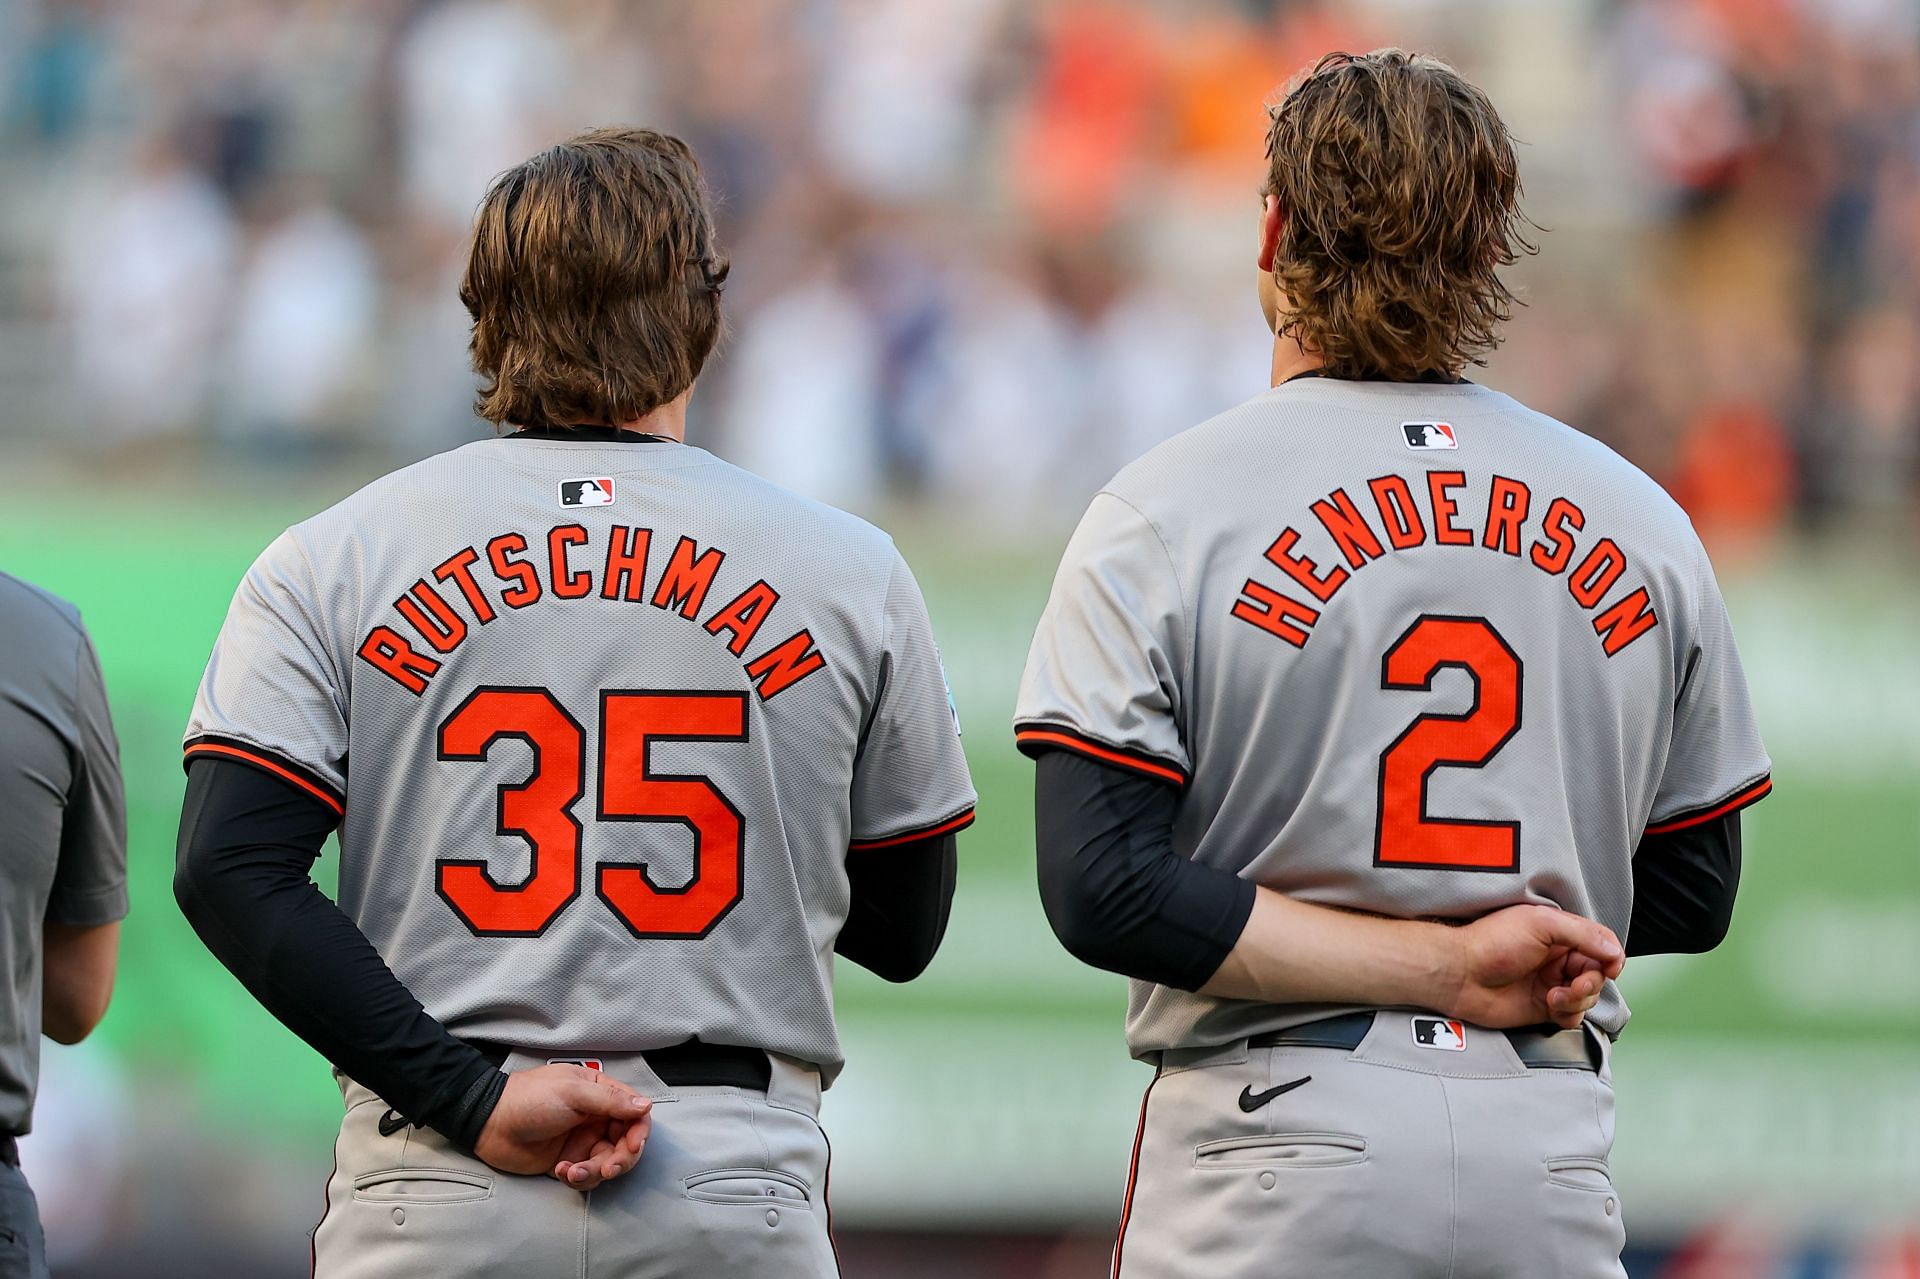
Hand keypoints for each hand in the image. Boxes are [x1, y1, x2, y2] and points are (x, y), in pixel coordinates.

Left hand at [473, 1064, 652, 1190]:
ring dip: (594, 1171)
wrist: (489, 1123)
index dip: (638, 1131)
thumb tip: (645, 1105)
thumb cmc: (528, 1098)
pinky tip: (561, 1170)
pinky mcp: (566, 1162)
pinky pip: (585, 1176)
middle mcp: (595, 1118)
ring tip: (573, 1171)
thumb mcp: (573, 1092)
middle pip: (625, 1143)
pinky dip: (577, 1178)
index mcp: (600, 1094)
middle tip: (608, 1168)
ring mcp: (581, 1142)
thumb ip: (611, 1101)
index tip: (633, 1145)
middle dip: (620, 1159)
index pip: (634, 1113)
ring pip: (606, 1163)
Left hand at [1442, 904, 1624, 1030]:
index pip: (1600, 944)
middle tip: (1575, 986)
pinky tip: (1551, 1007)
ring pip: (1588, 997)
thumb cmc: (1490, 943)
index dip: (1611, 957)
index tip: (1611, 968)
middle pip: (1597, 974)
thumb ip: (1582, 935)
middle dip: (1591, 983)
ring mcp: (1551, 983)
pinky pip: (1572, 1016)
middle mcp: (1557, 958)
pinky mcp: (1543, 1007)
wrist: (1460, 975)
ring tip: (1554, 996)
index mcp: (1559, 933)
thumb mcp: (1540, 924)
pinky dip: (1569, 1015)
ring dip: (1578, 1000)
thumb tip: (1614, 949)